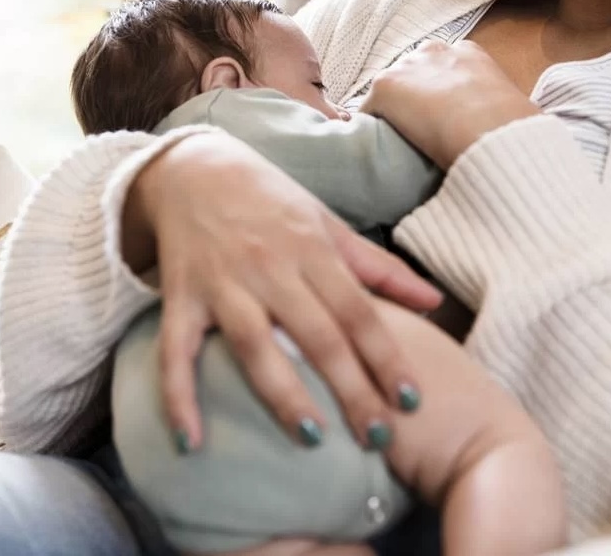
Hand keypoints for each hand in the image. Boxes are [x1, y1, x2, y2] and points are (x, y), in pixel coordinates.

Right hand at [124, 131, 442, 450]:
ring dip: (283, 395)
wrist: (192, 168)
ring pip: (255, 346)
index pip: (358, 311)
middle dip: (350, 389)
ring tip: (313, 439)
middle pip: (317, 335)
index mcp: (312, 250)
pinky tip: (189, 442)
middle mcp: (270, 268)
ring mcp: (222, 284)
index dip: (387, 356)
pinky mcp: (179, 297)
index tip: (411, 400)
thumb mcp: (327, 224)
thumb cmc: (270, 201)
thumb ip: (379, 268)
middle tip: (378, 438)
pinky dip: (178, 396)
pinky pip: (176, 351)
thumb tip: (434, 302)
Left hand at [360, 41, 538, 169]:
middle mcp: (435, 52)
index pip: (442, 67)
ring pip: (389, 92)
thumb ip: (497, 109)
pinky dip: (368, 129)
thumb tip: (503, 133)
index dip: (439, 94)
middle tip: (419, 131)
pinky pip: (366, 111)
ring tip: (397, 142)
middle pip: (411, 74)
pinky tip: (375, 150)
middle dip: (412, 98)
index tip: (442, 117)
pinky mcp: (385, 86)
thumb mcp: (513, 109)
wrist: (492, 132)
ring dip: (391, 113)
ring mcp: (407, 67)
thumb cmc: (513, 129)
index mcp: (470, 53)